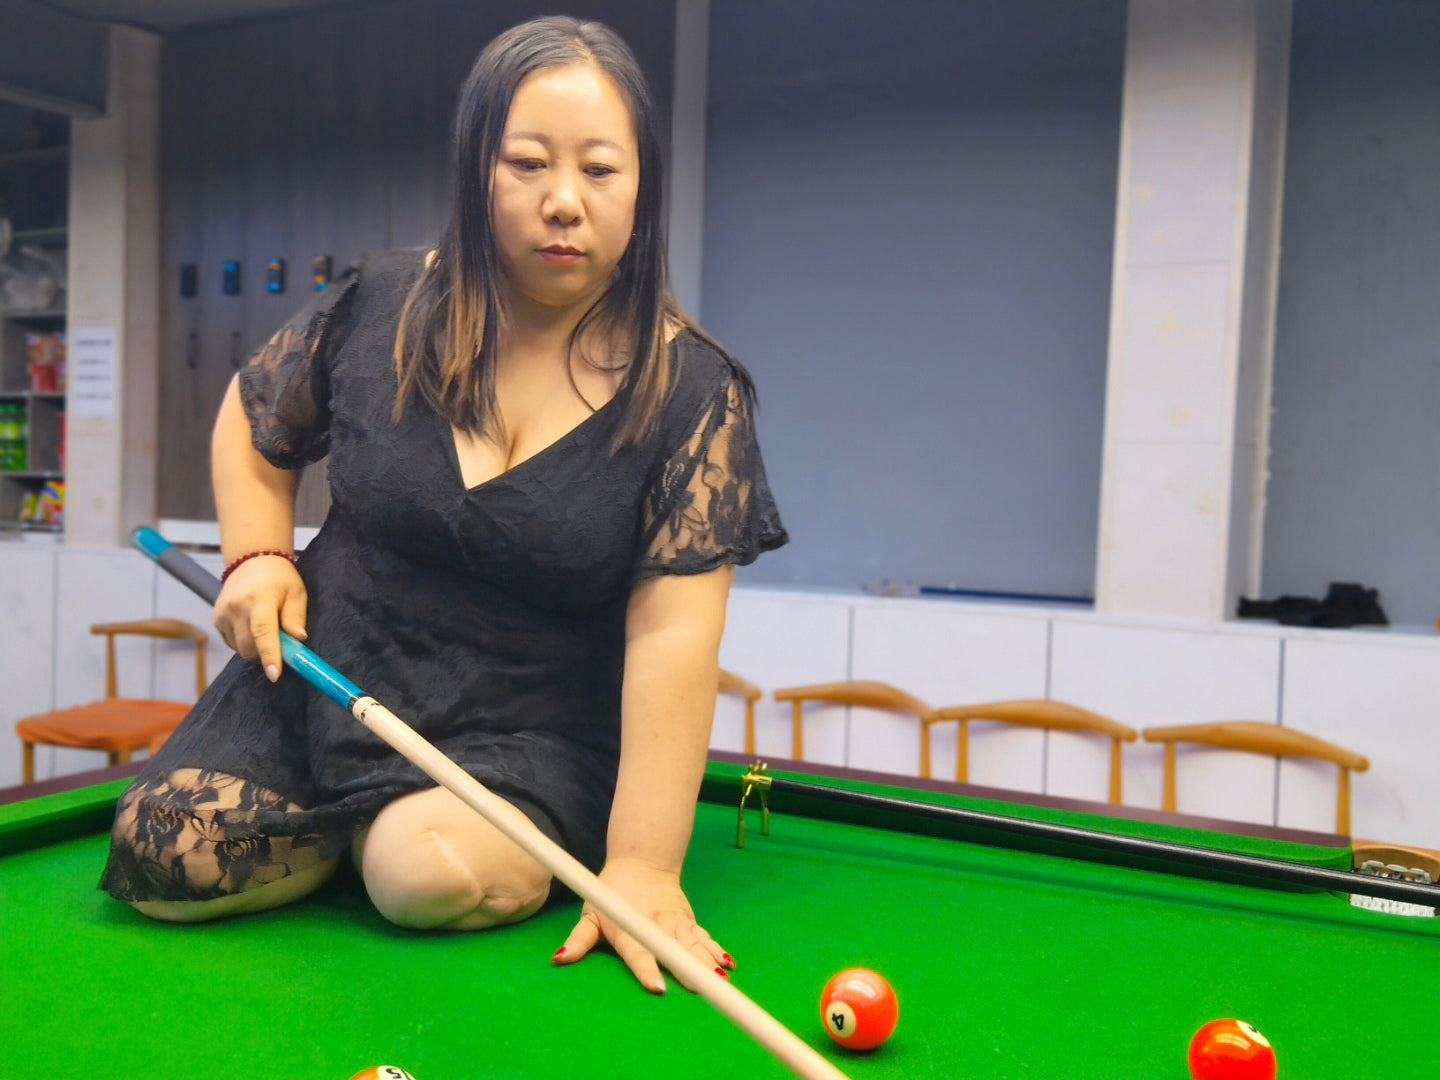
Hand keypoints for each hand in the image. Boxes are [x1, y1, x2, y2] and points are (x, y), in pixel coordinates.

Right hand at [213, 555, 307, 680]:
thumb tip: (299, 639)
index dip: (269, 656)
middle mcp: (236, 608)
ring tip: (266, 630)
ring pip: (239, 648)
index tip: (275, 675)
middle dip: (265, 656)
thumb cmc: (280, 578)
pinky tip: (253, 627)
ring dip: (254, 649)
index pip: (262, 633)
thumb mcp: (296, 593)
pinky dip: (244, 642)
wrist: (253, 559)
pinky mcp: (216, 619)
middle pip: (248, 647)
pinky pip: (232, 642)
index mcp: (259, 601)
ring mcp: (222, 614)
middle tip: (281, 647)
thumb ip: (296, 616)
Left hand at [553, 857, 733, 993]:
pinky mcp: (689, 921)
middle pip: (674, 951)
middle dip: (688, 970)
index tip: (658, 986)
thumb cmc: (611, 893)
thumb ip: (578, 940)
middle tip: (699, 990)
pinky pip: (705, 938)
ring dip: (707, 962)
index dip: (647, 968)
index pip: (639, 951)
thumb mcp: (590, 913)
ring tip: (720, 982)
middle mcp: (657, 926)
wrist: (642, 862)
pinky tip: (729, 966)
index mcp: (630, 928)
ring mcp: (676, 923)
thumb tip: (558, 960)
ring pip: (695, 945)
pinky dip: (717, 951)